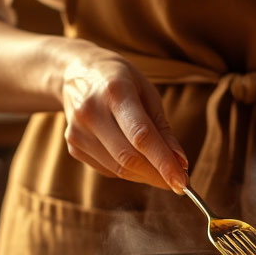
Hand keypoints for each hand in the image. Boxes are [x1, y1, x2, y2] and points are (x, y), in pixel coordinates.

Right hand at [56, 43, 188, 192]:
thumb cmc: (120, 80)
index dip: (163, 163)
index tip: (182, 182)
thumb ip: (163, 129)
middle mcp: (91, 112)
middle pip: (128, 158)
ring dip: (145, 175)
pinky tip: (134, 157)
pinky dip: (127, 170)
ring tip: (160, 170)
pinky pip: (107, 169)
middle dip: (158, 175)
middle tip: (179, 182)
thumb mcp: (147, 93)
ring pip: (118, 169)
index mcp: (115, 91)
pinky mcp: (72, 146)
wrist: (76, 72)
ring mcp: (77, 131)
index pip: (141, 136)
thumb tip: (180, 163)